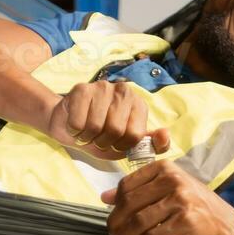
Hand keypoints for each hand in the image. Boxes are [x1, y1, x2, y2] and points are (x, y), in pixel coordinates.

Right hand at [43, 81, 170, 158]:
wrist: (68, 125)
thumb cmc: (100, 136)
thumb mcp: (127, 146)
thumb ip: (150, 145)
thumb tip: (165, 135)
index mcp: (139, 105)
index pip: (134, 135)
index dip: (120, 147)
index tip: (113, 143)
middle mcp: (124, 91)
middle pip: (115, 130)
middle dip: (103, 143)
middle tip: (97, 138)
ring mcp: (103, 87)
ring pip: (95, 127)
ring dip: (87, 138)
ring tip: (86, 132)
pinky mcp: (82, 89)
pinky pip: (78, 123)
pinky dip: (74, 132)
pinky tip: (76, 126)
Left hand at [101, 160, 233, 234]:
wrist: (222, 224)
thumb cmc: (192, 206)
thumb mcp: (166, 191)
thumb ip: (138, 191)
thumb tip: (104, 197)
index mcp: (164, 168)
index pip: (127, 185)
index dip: (115, 205)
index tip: (112, 220)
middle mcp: (172, 180)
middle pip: (130, 203)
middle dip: (116, 224)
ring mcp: (180, 199)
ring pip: (139, 222)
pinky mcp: (185, 220)